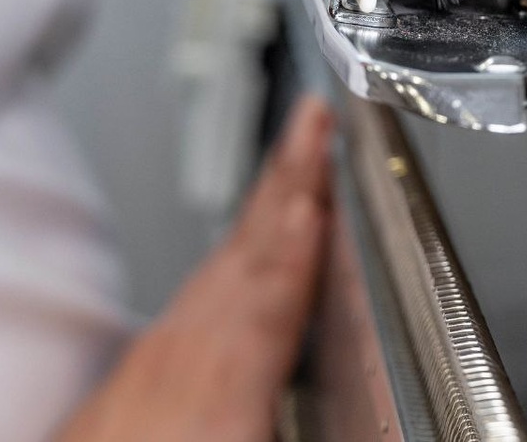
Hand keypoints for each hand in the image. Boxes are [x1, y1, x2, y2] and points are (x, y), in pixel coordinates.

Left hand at [56, 95, 332, 441]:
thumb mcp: (249, 439)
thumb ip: (324, 424)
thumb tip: (382, 407)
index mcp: (220, 391)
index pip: (273, 291)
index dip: (303, 235)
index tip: (321, 178)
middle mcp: (184, 361)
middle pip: (249, 251)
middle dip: (287, 177)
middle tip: (314, 116)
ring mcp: (158, 360)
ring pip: (223, 261)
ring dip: (265, 201)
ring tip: (298, 158)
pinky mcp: (145, 370)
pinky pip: (203, 286)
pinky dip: (238, 248)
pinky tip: (250, 244)